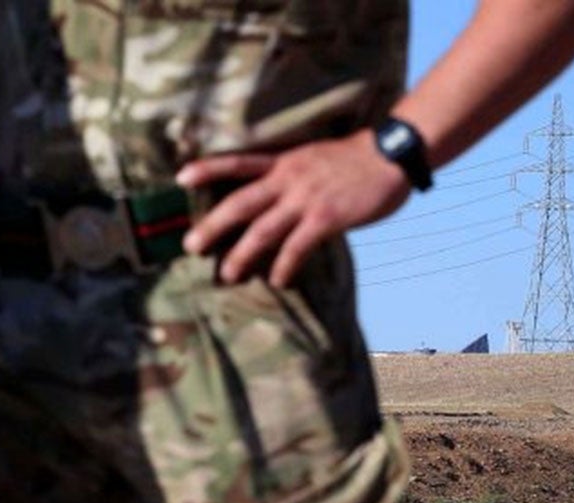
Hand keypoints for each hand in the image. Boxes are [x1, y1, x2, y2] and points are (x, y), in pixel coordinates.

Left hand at [178, 131, 409, 285]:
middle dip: (213, 226)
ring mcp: (307, 198)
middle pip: (240, 204)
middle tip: (190, 246)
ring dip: (242, 255)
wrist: (394, 152)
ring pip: (263, 231)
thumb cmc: (353, 160)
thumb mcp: (312, 159)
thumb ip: (287, 179)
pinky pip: (297, 247)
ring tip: (227, 275)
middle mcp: (288, 179)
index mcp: (283, 163)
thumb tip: (266, 206)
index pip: (238, 163)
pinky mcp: (327, 217)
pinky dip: (284, 266)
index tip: (180, 178)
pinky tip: (277, 281)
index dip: (208, 169)